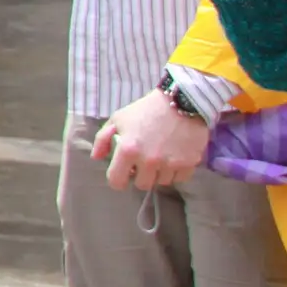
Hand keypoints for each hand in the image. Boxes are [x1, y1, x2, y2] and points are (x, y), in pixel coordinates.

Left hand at [95, 94, 209, 191]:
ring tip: (160, 158)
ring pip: (162, 182)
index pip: (117, 181)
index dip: (117, 179)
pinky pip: (180, 178)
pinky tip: (174, 158)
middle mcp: (149, 161)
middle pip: (142, 185)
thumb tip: (97, 157)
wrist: (181, 101)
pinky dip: (176, 172)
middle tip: (143, 163)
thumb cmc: (146, 110)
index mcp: (129, 150)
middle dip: (140, 176)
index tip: (123, 173)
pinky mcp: (190, 163)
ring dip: (159, 173)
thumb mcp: (118, 119)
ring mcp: (171, 163)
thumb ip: (102, 139)